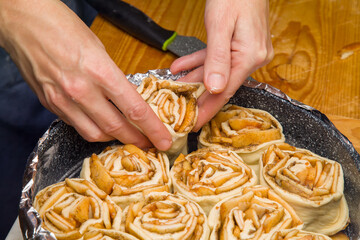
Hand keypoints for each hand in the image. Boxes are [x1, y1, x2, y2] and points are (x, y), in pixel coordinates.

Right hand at [0, 0, 171, 149]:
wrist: (23, 21)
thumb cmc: (62, 26)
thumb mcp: (100, 49)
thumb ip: (112, 77)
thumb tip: (125, 98)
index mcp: (100, 72)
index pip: (135, 110)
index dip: (153, 129)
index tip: (163, 140)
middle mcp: (81, 90)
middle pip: (117, 127)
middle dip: (137, 139)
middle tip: (148, 144)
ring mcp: (63, 100)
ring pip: (95, 134)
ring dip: (114, 138)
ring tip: (126, 136)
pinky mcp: (50, 104)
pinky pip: (76, 125)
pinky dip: (92, 129)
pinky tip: (100, 125)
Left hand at [170, 0, 272, 130]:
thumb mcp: (220, 25)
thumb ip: (217, 58)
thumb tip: (214, 88)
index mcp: (249, 56)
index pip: (225, 91)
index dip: (208, 109)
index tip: (195, 124)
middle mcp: (252, 57)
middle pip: (221, 84)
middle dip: (199, 96)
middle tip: (182, 111)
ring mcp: (247, 51)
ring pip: (217, 71)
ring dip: (196, 77)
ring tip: (176, 86)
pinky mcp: (241, 44)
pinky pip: (218, 58)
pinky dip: (201, 62)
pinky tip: (183, 66)